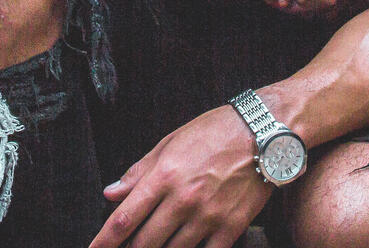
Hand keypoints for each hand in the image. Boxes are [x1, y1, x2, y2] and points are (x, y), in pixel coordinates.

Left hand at [91, 106, 269, 247]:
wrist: (264, 134)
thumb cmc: (214, 132)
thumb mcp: (170, 142)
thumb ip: (139, 171)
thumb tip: (111, 193)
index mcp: (164, 175)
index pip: (125, 217)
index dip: (105, 240)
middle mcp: (183, 199)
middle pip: (145, 242)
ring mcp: (207, 218)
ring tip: (154, 244)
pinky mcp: (230, 229)